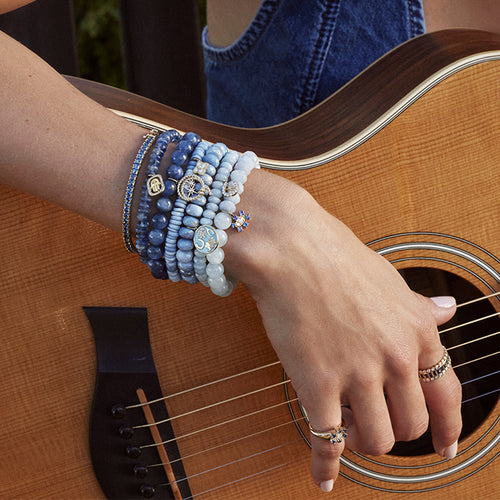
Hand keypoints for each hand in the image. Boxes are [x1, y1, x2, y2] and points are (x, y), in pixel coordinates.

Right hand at [224, 170, 461, 491]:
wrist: (291, 247)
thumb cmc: (335, 256)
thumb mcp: (389, 279)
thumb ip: (418, 306)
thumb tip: (449, 309)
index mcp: (417, 330)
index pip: (448, 394)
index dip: (449, 428)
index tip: (445, 447)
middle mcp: (395, 356)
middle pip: (411, 424)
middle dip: (396, 432)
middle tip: (374, 423)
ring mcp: (358, 372)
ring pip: (377, 439)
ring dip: (362, 443)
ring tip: (345, 429)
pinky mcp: (318, 383)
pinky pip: (328, 439)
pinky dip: (325, 465)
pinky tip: (323, 476)